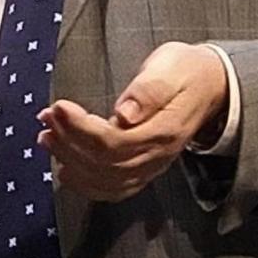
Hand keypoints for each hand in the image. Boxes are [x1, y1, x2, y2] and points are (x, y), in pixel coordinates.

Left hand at [37, 41, 229, 200]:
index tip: (58, 107)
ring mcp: (151, 165)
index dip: (80, 128)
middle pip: (104, 163)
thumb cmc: (186, 72)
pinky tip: (66, 170)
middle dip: (68, 142)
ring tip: (47, 137)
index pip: (113, 142)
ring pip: (105, 178)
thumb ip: (147, 92)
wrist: (211, 87)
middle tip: (46, 118)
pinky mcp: (144, 167)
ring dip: (71, 161)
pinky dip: (86, 184)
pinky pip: (114, 188)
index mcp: (162, 131)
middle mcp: (157, 155)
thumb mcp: (169, 69)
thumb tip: (124, 114)